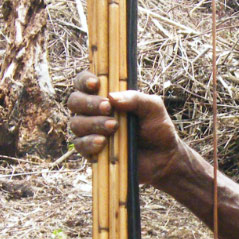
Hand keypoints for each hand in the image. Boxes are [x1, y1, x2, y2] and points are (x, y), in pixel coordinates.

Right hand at [67, 71, 182, 185]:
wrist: (163, 158)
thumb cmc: (157, 129)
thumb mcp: (153, 108)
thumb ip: (135, 98)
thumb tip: (112, 96)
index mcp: (107, 96)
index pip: (84, 82)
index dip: (84, 80)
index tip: (95, 84)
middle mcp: (94, 112)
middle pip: (74, 101)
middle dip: (88, 103)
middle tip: (107, 108)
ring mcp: (90, 132)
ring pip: (76, 123)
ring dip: (93, 123)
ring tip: (113, 127)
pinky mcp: (91, 151)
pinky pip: (80, 145)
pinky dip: (90, 142)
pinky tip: (103, 143)